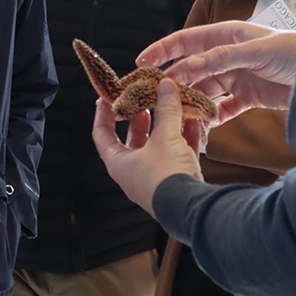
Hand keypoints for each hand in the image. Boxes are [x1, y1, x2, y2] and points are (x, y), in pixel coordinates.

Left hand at [92, 80, 202, 215]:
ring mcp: (156, 177)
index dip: (103, 114)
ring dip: (166, 125)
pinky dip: (185, 137)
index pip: (102, 134)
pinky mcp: (177, 180)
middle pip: (132, 139)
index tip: (107, 98)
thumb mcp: (165, 137)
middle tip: (144, 99)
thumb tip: (165, 86)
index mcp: (119, 163)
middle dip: (140, 117)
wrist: (192, 209)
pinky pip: (178, 153)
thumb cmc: (167, 178)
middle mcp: (134, 171)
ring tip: (171, 105)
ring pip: (158, 145)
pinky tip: (193, 121)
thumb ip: (165, 109)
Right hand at [137, 22, 295, 124]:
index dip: (162, 50)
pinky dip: (214, 117)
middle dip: (175, 83)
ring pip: (205, 90)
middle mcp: (228, 56)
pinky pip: (224, 108)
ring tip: (181, 117)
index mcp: (226, 36)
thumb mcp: (257, 51)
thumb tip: (189, 65)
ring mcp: (237, 77)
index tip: (141, 62)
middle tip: (158, 100)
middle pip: (192, 69)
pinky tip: (207, 127)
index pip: (186, 41)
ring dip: (194, 103)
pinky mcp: (249, 97)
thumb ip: (222, 58)